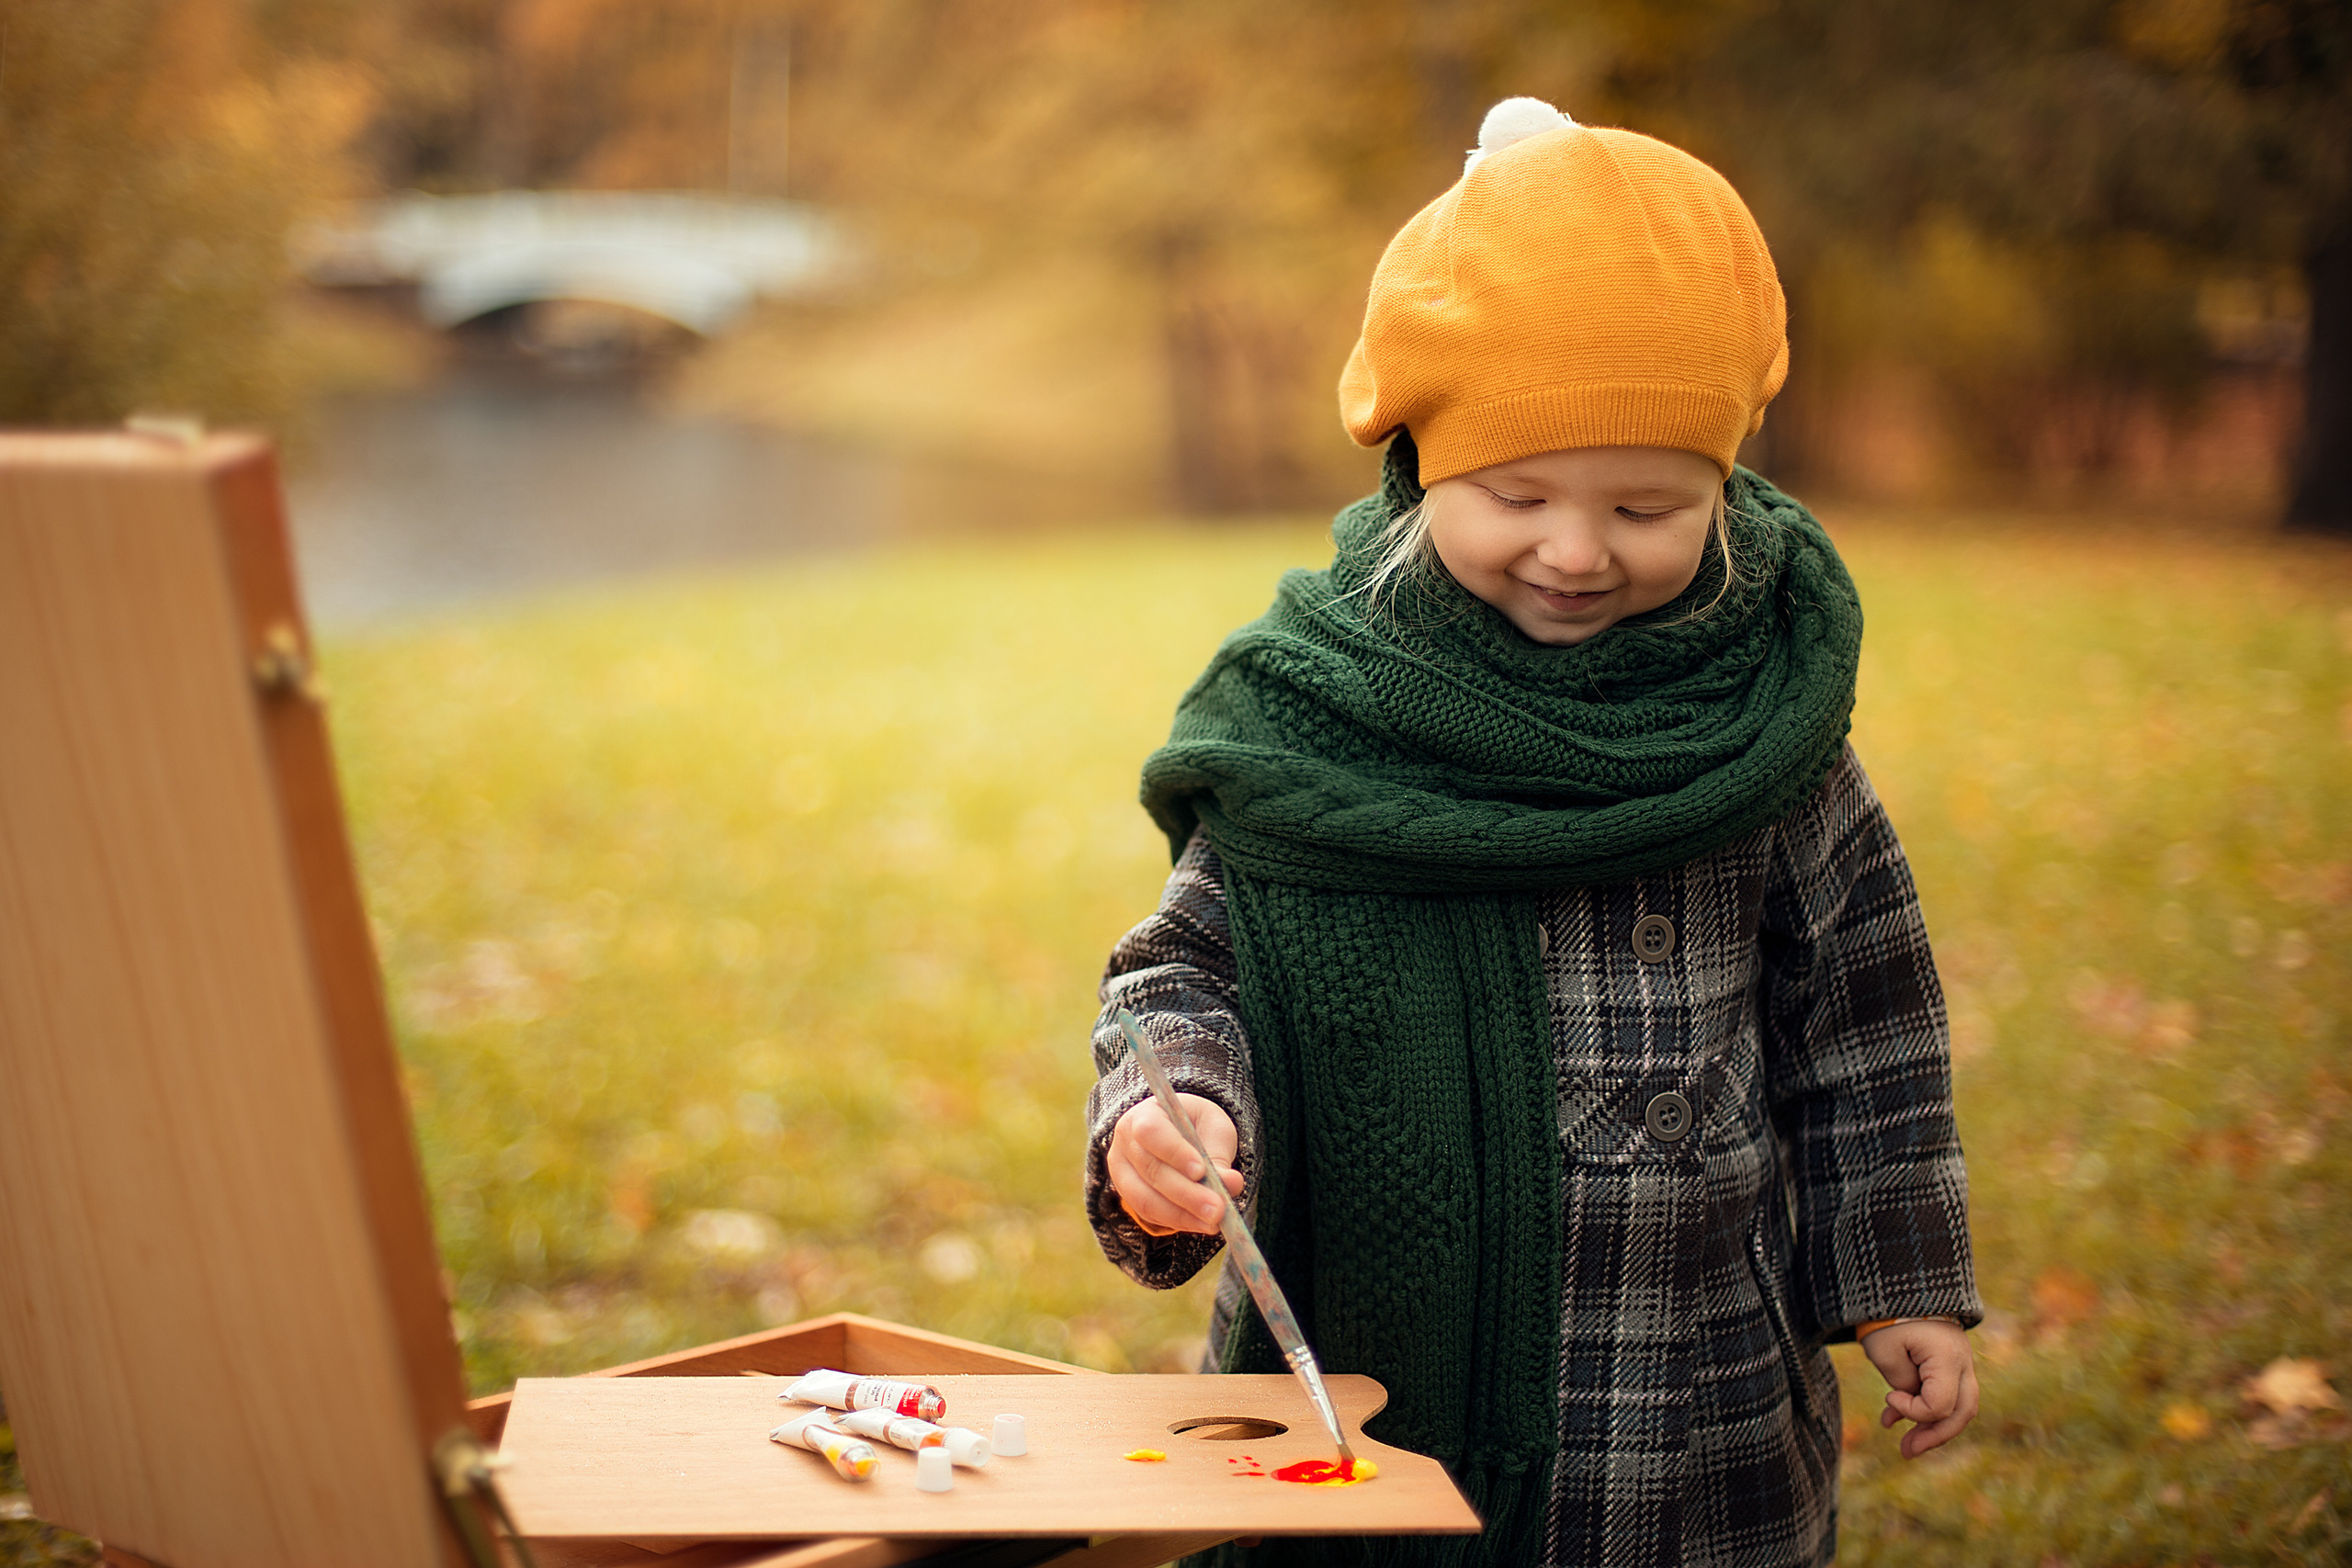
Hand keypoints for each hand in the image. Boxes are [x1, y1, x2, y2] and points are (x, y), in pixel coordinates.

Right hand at [1108, 1093, 1242, 1236]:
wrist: (1177, 1134)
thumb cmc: (1195, 1125)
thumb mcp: (1212, 1127)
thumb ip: (1219, 1153)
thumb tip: (1231, 1183)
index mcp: (1143, 1115)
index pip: (1151, 1132)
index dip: (1175, 1153)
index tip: (1201, 1171)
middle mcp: (1125, 1145)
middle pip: (1151, 1171)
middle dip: (1187, 1194)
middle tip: (1218, 1209)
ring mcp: (1122, 1174)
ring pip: (1146, 1200)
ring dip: (1182, 1215)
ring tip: (1213, 1222)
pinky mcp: (1129, 1198)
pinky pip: (1149, 1215)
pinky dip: (1177, 1222)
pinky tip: (1201, 1223)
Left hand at [1861, 1319, 1978, 1458]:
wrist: (1897, 1284)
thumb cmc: (1887, 1316)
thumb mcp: (1885, 1351)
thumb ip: (1903, 1384)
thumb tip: (1913, 1407)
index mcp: (1948, 1357)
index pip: (1941, 1404)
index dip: (1914, 1411)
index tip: (1889, 1397)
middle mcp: (1963, 1362)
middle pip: (1962, 1412)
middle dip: (1935, 1436)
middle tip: (1906, 1451)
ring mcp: (1961, 1362)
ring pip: (1959, 1407)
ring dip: (1933, 1428)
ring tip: (1906, 1447)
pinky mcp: (1950, 1363)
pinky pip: (1946, 1393)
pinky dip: (1926, 1409)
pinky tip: (1894, 1420)